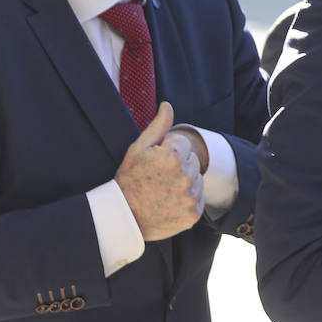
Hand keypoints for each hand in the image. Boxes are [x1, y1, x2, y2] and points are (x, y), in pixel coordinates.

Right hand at [115, 101, 204, 239]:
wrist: (123, 216)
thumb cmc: (128, 180)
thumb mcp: (138, 149)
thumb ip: (158, 126)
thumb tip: (168, 106)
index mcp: (174, 156)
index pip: (184, 143)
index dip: (168, 151)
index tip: (155, 163)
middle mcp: (186, 175)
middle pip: (192, 161)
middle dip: (179, 166)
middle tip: (157, 178)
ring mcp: (191, 196)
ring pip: (196, 180)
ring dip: (184, 182)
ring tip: (163, 190)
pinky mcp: (194, 213)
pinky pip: (198, 198)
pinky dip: (187, 200)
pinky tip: (170, 201)